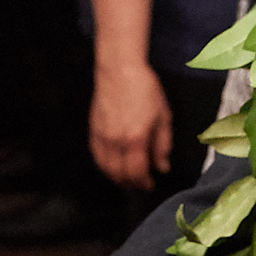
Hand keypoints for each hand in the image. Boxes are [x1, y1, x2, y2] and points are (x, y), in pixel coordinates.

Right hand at [90, 60, 175, 190]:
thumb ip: (162, 145)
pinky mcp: (93, 131)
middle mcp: (115, 142)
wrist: (119, 71)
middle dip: (131, 184)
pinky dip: (104, 166)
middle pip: (119, 174)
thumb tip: (162, 167)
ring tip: (128, 178)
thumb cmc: (145, 90)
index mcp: (135, 138)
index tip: (150, 184)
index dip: (144, 183)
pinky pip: (96, 157)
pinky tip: (113, 166)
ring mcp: (102, 137)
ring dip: (117, 178)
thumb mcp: (163, 117)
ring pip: (105, 168)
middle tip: (141, 184)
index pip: (136, 172)